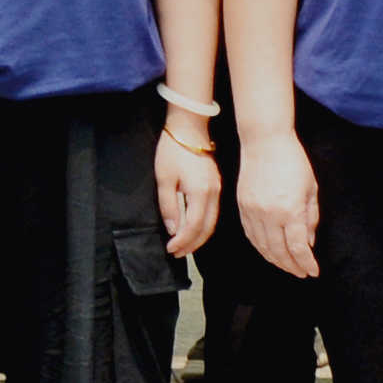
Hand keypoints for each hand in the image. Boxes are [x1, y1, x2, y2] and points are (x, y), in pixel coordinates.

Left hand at [152, 121, 220, 260]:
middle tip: (177, 253)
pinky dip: (204, 225)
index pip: (194, 226)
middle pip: (207, 227)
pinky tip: (194, 228)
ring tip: (185, 246)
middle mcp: (213, 193)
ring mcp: (217, 188)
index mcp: (200, 192)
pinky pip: (213, 212)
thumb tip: (173, 229)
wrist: (189, 128)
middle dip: (193, 244)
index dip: (183, 241)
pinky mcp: (216, 184)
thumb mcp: (165, 178)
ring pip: (212, 221)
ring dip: (199, 236)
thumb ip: (169, 206)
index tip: (171, 249)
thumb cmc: (173, 151)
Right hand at [234, 127, 320, 280]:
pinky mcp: (242, 206)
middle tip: (301, 273)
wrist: (264, 141)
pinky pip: (251, 235)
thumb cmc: (293, 161)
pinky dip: (260, 247)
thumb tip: (309, 242)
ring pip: (263, 246)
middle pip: (280, 252)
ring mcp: (253, 211)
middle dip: (292, 266)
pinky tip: (268, 251)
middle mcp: (270, 215)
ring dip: (276, 260)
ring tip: (287, 266)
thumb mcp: (311, 188)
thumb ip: (311, 217)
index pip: (299, 247)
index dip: (307, 263)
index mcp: (291, 210)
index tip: (313, 272)